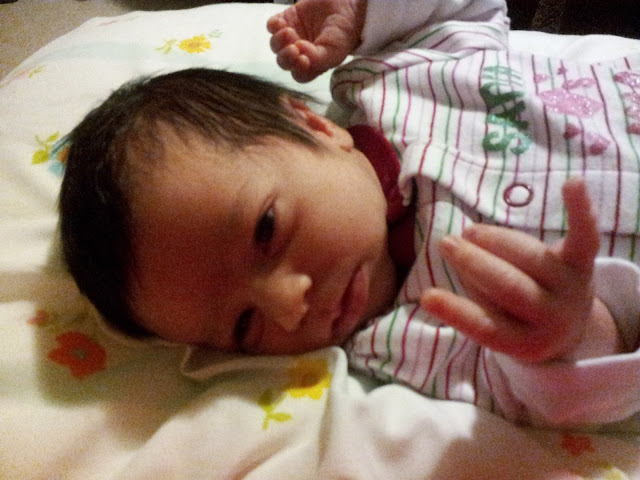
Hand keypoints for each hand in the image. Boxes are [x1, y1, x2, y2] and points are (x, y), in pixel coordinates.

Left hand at [267, 0, 365, 82]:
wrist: (347, 5)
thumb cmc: (344, 31)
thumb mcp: (335, 50)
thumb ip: (318, 60)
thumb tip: (299, 53)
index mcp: (312, 65)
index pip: (299, 74)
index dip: (297, 69)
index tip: (304, 60)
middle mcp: (299, 53)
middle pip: (284, 62)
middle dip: (286, 57)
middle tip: (293, 49)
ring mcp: (291, 37)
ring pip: (276, 45)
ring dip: (279, 42)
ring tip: (289, 32)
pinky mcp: (286, 19)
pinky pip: (272, 26)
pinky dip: (274, 26)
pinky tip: (281, 24)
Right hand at [421, 178, 620, 362]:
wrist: (566, 324)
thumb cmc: (513, 317)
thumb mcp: (494, 323)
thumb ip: (475, 298)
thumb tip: (460, 254)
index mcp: (523, 344)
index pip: (485, 328)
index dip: (455, 312)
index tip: (428, 296)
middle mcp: (552, 320)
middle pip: (510, 287)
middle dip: (474, 261)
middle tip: (447, 243)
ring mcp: (572, 290)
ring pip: (530, 258)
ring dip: (495, 240)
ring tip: (471, 232)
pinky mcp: (584, 264)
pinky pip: (584, 236)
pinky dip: (578, 210)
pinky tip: (572, 184)